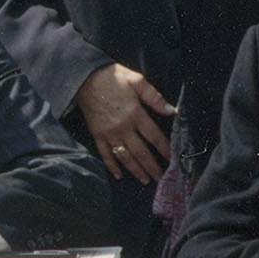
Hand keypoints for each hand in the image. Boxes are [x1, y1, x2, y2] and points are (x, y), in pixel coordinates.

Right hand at [74, 64, 173, 183]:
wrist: (85, 78)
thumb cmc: (113, 77)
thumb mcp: (137, 81)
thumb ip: (154, 97)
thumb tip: (173, 110)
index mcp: (135, 114)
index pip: (154, 136)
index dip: (165, 149)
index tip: (173, 159)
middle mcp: (123, 127)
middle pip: (141, 152)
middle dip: (153, 167)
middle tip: (161, 178)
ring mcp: (109, 133)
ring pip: (125, 157)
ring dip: (136, 170)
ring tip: (145, 180)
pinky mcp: (97, 135)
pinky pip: (105, 154)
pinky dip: (112, 166)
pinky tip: (119, 175)